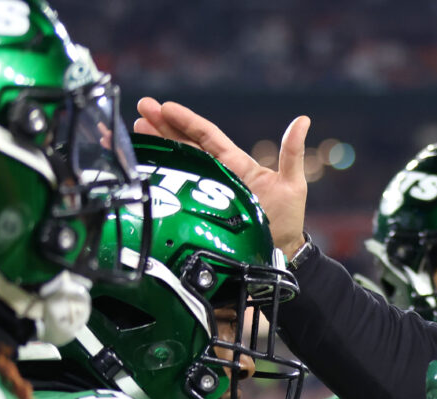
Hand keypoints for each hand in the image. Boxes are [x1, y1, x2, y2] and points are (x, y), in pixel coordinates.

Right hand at [133, 98, 309, 255]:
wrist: (280, 254)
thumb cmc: (288, 220)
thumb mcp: (293, 184)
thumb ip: (292, 152)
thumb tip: (302, 120)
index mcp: (236, 164)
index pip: (208, 136)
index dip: (187, 120)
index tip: (165, 106)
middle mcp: (218, 174)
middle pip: (186, 144)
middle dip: (163, 126)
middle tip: (141, 110)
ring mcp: (207, 191)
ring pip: (178, 162)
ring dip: (156, 145)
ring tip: (134, 129)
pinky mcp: (199, 210)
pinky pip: (176, 189)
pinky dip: (159, 175)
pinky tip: (142, 165)